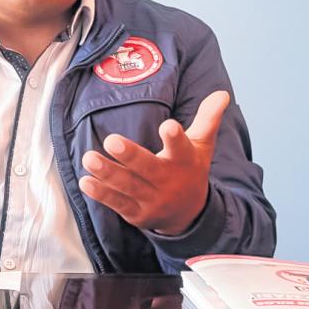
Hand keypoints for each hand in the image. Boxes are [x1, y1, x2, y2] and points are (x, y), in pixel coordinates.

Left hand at [79, 90, 228, 233]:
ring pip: (127, 186)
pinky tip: (86, 181)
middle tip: (111, 140)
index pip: (181, 148)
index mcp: (184, 161)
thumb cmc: (190, 170)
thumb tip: (222, 93)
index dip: (175, 138)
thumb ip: (208, 118)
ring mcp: (151, 199)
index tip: (168, 126)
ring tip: (88, 158)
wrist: (188, 215)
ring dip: (107, 173)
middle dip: (130, 155)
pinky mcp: (135, 213)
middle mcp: (167, 181)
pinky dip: (101, 194)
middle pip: (148, 168)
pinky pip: (117, 203)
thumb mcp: (202, 145)